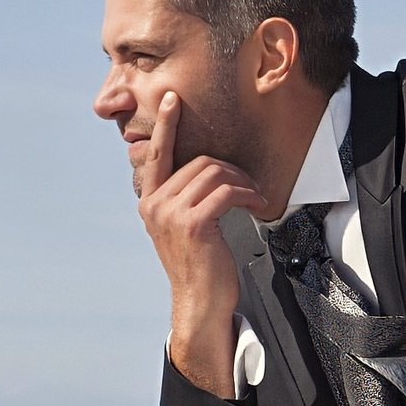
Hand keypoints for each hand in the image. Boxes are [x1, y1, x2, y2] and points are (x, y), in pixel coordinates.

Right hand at [139, 91, 270, 396]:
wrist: (200, 302)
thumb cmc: (198, 266)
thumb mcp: (182, 228)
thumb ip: (183, 200)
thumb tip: (204, 173)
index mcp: (150, 203)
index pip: (156, 156)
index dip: (165, 126)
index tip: (172, 102)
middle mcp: (154, 205)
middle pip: (198, 162)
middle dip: (231, 169)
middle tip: (249, 186)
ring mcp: (171, 214)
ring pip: (214, 174)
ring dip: (242, 182)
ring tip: (254, 196)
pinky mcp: (193, 224)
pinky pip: (225, 191)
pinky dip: (246, 194)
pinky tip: (255, 204)